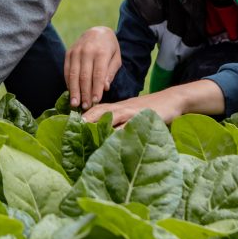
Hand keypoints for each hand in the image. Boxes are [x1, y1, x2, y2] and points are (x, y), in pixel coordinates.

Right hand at [65, 26, 121, 109]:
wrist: (96, 31)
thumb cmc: (109, 48)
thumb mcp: (116, 58)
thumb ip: (110, 72)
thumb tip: (104, 88)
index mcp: (101, 52)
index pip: (98, 74)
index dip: (96, 89)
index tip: (95, 101)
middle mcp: (86, 51)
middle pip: (84, 76)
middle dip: (84, 93)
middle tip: (85, 107)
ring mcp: (75, 52)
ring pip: (73, 75)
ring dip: (74, 91)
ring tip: (75, 104)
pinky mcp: (68, 53)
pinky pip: (67, 71)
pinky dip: (68, 83)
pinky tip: (71, 93)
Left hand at [82, 80, 224, 126]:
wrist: (171, 100)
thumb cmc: (148, 110)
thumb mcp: (130, 113)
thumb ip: (116, 122)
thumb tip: (99, 134)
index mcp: (115, 107)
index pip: (93, 109)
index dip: (80, 116)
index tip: (65, 124)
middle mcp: (120, 108)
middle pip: (97, 111)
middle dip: (83, 119)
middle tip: (70, 128)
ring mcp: (130, 112)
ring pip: (110, 117)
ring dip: (96, 124)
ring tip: (83, 131)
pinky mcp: (142, 118)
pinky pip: (128, 126)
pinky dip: (118, 132)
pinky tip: (110, 138)